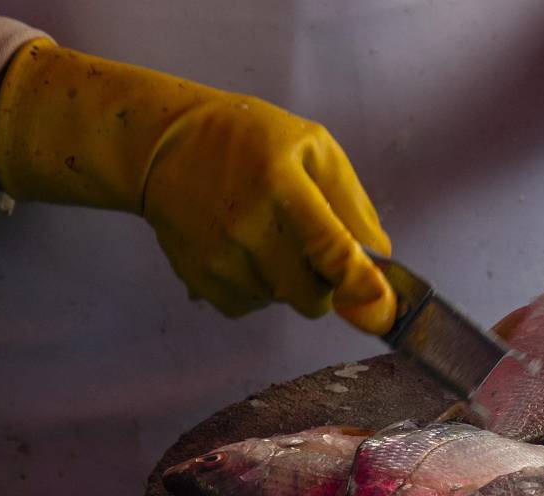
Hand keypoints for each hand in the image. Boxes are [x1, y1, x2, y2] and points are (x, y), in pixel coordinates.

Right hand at [0, 41, 394, 332]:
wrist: (161, 146)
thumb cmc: (250, 141)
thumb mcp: (313, 148)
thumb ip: (352, 204)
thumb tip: (380, 265)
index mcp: (283, 185)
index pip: (331, 248)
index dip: (360, 283)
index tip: (381, 305)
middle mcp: (249, 227)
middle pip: (314, 296)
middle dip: (326, 283)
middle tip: (312, 247)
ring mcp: (221, 259)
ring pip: (285, 301)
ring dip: (290, 280)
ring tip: (267, 234)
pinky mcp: (202, 281)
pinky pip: (254, 306)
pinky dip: (260, 287)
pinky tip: (244, 249)